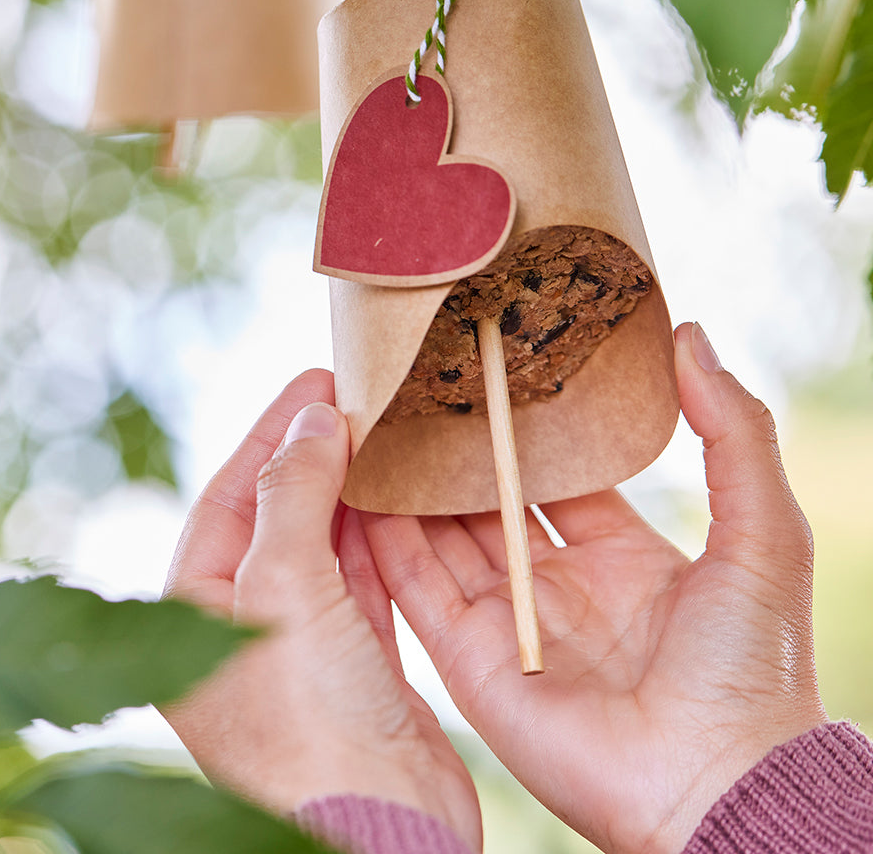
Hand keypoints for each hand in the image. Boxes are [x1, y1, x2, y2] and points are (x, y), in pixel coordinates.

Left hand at [163, 369, 481, 849]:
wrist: (377, 833)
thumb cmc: (307, 722)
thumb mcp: (284, 587)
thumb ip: (294, 493)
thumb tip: (311, 417)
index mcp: (193, 610)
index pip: (231, 494)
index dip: (273, 432)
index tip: (316, 380)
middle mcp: (242, 626)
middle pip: (279, 513)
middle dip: (315, 453)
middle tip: (356, 395)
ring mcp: (302, 646)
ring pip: (326, 544)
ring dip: (353, 490)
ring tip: (384, 432)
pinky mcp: (359, 663)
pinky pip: (366, 580)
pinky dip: (383, 538)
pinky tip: (402, 498)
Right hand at [363, 322, 826, 853]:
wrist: (716, 784)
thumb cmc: (753, 665)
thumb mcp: (763, 530)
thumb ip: (732, 430)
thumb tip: (689, 335)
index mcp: (622, 556)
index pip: (556, 479)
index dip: (523, 431)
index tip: (489, 376)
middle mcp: (558, 586)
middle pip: (489, 502)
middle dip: (455, 452)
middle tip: (416, 390)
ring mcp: (510, 623)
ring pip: (442, 538)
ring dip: (410, 488)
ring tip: (373, 423)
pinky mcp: (471, 661)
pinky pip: (416, 589)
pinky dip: (384, 542)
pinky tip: (356, 488)